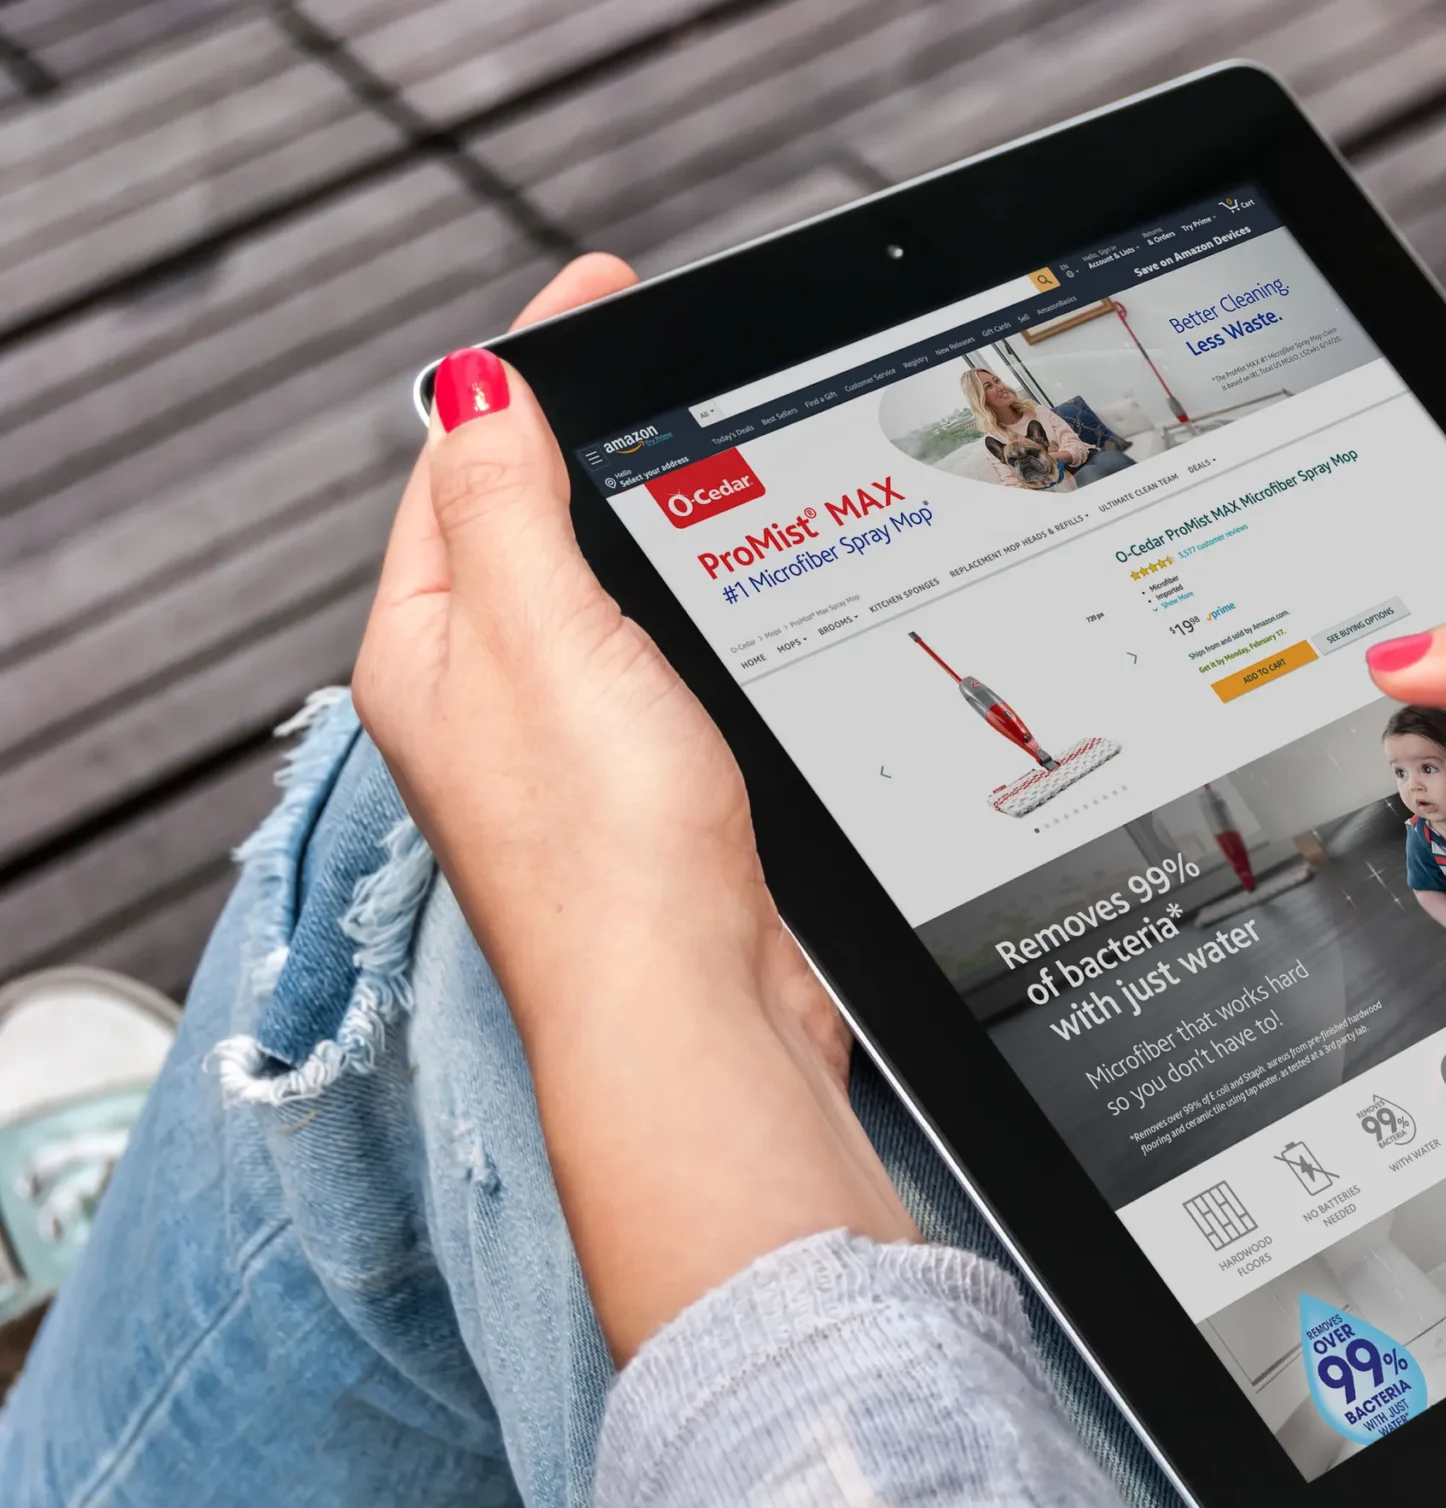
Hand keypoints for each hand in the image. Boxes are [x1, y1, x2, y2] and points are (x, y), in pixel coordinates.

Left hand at [354, 256, 915, 1361]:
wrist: (693, 1011)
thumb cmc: (610, 850)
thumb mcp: (545, 637)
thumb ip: (509, 505)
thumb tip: (481, 387)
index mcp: (430, 645)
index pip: (461, 462)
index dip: (527, 365)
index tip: (600, 289)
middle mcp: (485, 694)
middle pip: (524, 520)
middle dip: (589, 429)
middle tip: (667, 349)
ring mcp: (567, 746)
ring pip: (601, 591)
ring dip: (649, 516)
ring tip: (711, 440)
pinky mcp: (647, 789)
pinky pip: (658, 659)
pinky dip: (695, 604)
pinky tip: (746, 585)